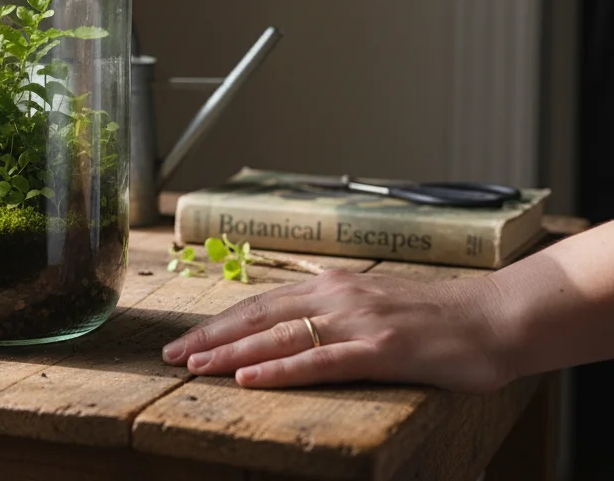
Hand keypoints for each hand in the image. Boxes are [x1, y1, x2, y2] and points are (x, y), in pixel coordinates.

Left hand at [161, 270, 512, 391]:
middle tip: (170, 356)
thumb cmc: (436, 317)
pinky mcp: (380, 350)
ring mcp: (357, 322)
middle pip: (257, 317)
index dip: (218, 322)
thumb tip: (297, 311)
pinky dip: (279, 370)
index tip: (184, 340)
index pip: (260, 304)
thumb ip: (333, 306)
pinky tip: (249, 379)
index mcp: (331, 285)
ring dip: (231, 353)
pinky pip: (319, 360)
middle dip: (209, 337)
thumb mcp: (373, 303)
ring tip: (193, 367)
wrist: (496, 318)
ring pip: (279, 337)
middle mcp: (336, 296)